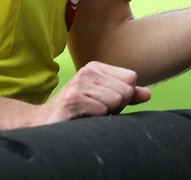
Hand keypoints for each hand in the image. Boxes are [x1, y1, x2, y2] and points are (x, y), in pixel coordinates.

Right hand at [23, 61, 150, 126]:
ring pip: (116, 100)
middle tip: (96, 111)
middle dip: (116, 106)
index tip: (107, 103)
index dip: (125, 96)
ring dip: (105, 114)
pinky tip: (81, 119)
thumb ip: (127, 96)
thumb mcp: (104, 100)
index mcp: (96, 67)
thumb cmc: (76, 112)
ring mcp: (79, 84)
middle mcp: (87, 71)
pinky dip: (96, 120)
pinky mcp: (73, 99)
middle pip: (126, 90)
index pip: (131, 77)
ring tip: (88, 114)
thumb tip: (148, 94)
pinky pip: (102, 111)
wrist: (42, 123)